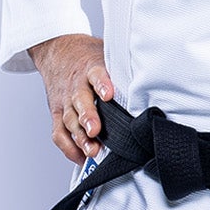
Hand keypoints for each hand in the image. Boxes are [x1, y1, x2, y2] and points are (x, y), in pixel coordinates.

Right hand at [29, 34, 114, 163]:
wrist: (58, 52)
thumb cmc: (87, 59)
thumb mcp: (106, 55)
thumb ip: (122, 70)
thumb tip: (151, 81)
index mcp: (90, 69)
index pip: (96, 75)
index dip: (102, 85)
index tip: (108, 95)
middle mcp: (76, 86)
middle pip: (79, 101)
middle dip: (87, 117)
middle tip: (96, 130)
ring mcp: (64, 101)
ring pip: (69, 120)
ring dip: (80, 137)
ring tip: (92, 150)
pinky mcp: (57, 113)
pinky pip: (59, 133)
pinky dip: (69, 148)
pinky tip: (81, 157)